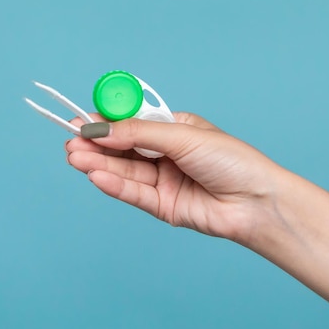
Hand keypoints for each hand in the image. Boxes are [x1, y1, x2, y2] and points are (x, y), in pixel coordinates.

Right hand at [65, 112, 286, 242]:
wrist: (257, 202)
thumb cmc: (232, 161)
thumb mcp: (183, 137)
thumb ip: (140, 134)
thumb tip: (101, 128)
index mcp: (175, 130)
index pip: (133, 122)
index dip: (107, 122)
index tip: (80, 121)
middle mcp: (167, 155)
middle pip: (124, 149)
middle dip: (97, 145)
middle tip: (71, 142)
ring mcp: (165, 181)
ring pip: (125, 171)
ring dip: (99, 164)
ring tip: (75, 157)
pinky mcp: (164, 207)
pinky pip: (134, 193)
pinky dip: (114, 184)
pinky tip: (95, 176)